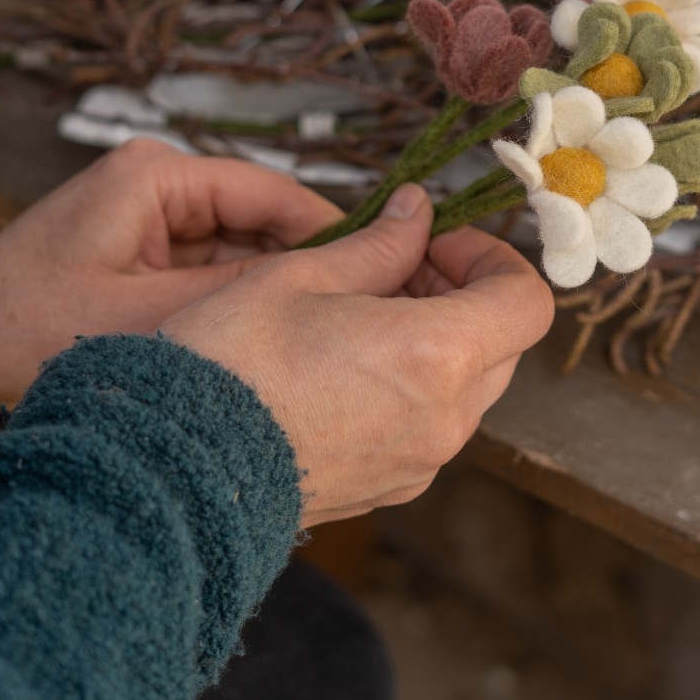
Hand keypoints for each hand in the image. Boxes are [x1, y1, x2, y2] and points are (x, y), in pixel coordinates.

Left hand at [0, 138, 341, 408]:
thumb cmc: (27, 326)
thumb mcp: (148, 317)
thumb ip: (241, 293)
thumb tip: (334, 279)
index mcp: (157, 175)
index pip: (274, 194)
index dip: (334, 235)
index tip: (383, 274)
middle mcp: (160, 180)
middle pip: (266, 218)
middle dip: (308, 265)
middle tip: (357, 313)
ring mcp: (153, 213)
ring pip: (246, 245)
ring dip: (275, 286)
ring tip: (321, 331)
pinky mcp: (146, 245)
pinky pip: (215, 265)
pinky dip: (240, 298)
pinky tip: (271, 336)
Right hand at [159, 182, 555, 526]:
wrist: (172, 469)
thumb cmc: (229, 364)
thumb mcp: (302, 274)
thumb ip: (380, 242)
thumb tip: (418, 212)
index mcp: (436, 355)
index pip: (527, 301)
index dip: (494, 259)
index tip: (439, 243)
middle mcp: (445, 417)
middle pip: (501, 343)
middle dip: (461, 294)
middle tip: (396, 265)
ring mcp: (421, 460)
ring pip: (467, 386)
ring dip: (438, 341)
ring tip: (362, 314)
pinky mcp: (391, 487)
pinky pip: (430, 425)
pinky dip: (413, 387)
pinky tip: (348, 365)